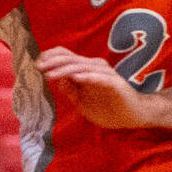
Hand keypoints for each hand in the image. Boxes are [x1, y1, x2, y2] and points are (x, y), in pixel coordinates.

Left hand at [36, 47, 151, 128]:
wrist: (134, 115)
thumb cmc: (109, 108)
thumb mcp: (83, 102)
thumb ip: (71, 91)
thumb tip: (57, 79)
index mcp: (87, 69)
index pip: (67, 56)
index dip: (52, 57)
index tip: (37, 64)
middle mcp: (96, 67)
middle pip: (72, 59)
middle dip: (53, 62)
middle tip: (39, 67)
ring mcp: (106, 74)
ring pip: (81, 67)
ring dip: (64, 70)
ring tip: (50, 75)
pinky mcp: (115, 83)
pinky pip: (99, 78)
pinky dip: (87, 77)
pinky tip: (75, 79)